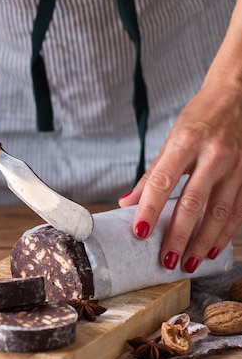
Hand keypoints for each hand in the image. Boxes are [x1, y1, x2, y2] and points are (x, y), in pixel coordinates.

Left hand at [119, 76, 241, 272]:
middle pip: (193, 202)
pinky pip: (237, 211)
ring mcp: (235, 166)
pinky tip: (212, 249)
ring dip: (202, 242)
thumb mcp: (172, 138)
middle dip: (178, 235)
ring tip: (188, 263)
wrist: (237, 95)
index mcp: (186, 141)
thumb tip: (127, 202)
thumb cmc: (200, 117)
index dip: (149, 209)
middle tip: (166, 260)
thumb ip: (152, 173)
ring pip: (219, 212)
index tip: (139, 232)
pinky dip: (225, 233)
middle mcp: (213, 154)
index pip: (162, 181)